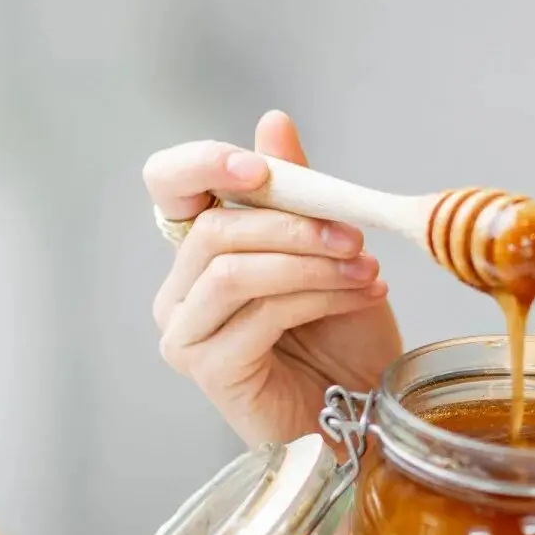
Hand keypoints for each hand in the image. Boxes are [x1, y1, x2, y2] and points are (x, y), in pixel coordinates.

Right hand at [145, 111, 404, 448]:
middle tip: (353, 233)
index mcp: (200, 249)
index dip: (204, 163)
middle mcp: (180, 289)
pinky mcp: (208, 368)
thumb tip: (273, 122)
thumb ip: (297, 191)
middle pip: (214, 228)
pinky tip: (360, 295)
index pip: (168, 183)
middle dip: (292, 223)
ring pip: (234, 270)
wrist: (365, 412)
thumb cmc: (344, 338)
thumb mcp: (329, 249)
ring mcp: (186, 332)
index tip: (260, 168)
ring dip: (310, 262)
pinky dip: (316, 296)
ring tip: (365, 268)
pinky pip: (257, 312)